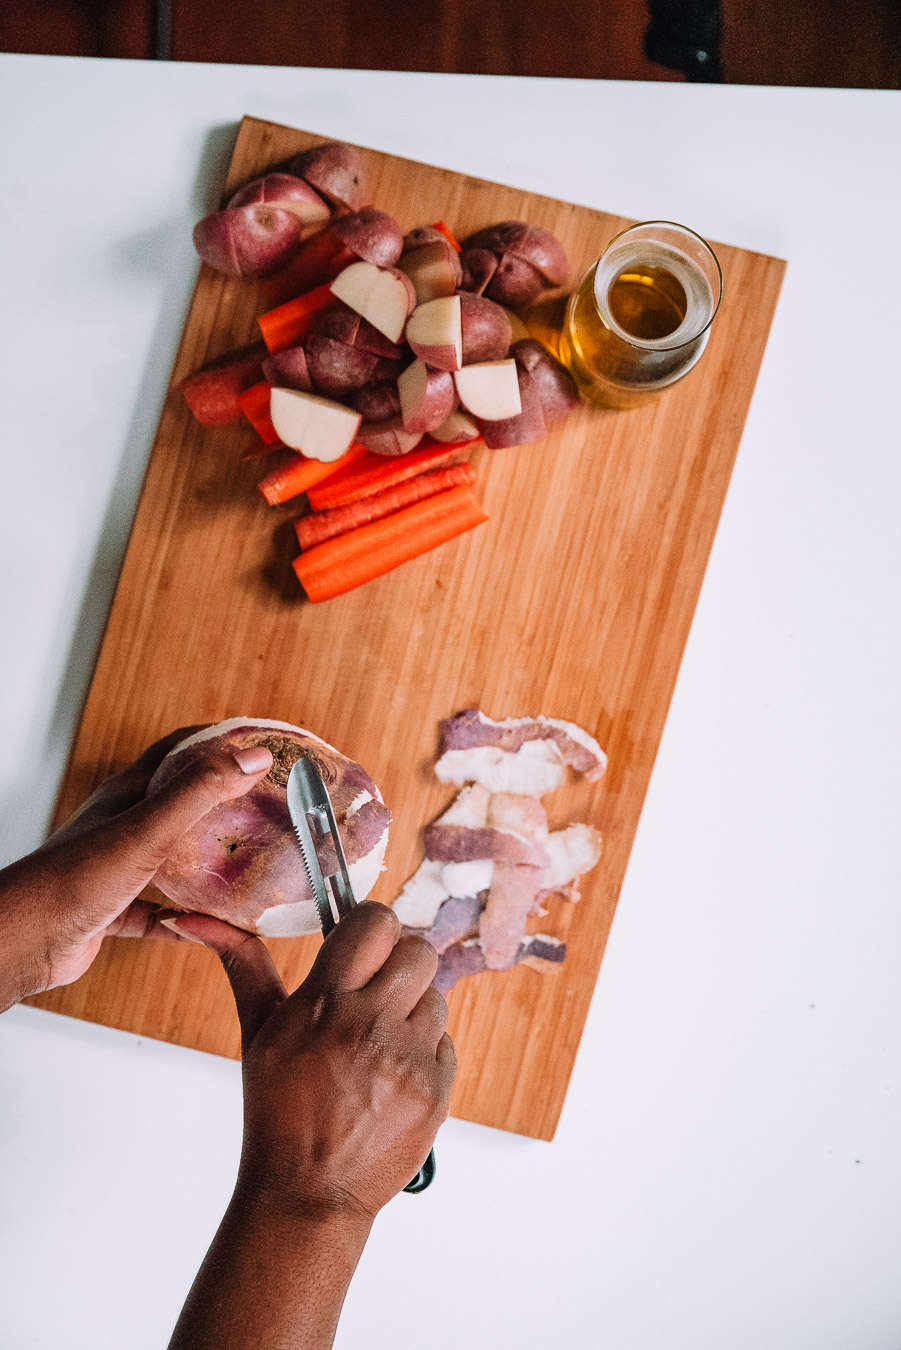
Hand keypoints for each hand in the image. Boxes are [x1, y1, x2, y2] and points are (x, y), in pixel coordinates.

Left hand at [0, 727, 272, 1011]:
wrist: (23, 941)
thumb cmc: (74, 879)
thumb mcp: (148, 828)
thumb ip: (200, 791)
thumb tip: (253, 757)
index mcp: (127, 794)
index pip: (178, 749)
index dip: (219, 741)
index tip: (260, 744)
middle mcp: (122, 825)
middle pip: (180, 802)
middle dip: (223, 800)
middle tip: (266, 805)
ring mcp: (117, 867)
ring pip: (173, 858)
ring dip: (208, 859)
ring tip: (249, 863)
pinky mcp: (114, 909)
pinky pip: (161, 913)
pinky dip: (190, 919)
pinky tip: (215, 926)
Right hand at [173, 902, 455, 1223]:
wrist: (308, 1193)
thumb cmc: (277, 1111)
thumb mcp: (256, 1032)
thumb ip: (243, 964)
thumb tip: (196, 918)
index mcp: (324, 1003)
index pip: (375, 921)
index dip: (372, 927)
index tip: (363, 945)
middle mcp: (370, 1025)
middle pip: (418, 950)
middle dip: (400, 964)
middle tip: (377, 991)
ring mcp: (408, 1058)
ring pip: (436, 997)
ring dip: (412, 1013)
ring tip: (378, 1045)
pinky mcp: (436, 1090)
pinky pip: (446, 1042)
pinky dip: (424, 1054)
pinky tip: (391, 1077)